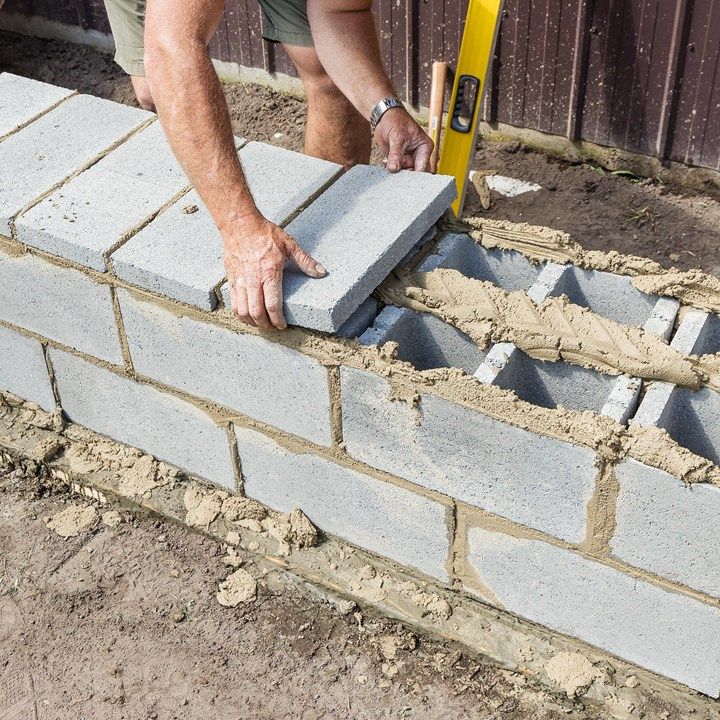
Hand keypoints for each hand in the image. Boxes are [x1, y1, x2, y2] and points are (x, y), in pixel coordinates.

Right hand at [223, 214, 325, 329]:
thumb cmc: (265, 233)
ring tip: (261, 323)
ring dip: (252, 322)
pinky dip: (240, 314)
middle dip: (266, 325)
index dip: (278, 320)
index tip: (283, 325)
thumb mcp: (289, 244)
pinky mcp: (231, 280)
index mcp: (269, 273)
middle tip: (273, 327)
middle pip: (257, 312)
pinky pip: (233, 304)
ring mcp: (240, 281)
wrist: (239, 224)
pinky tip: (248, 315)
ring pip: (242, 311)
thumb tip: (321, 272)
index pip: (272, 305)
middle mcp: (253, 280)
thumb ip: (305, 261)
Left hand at [374, 107, 435, 172]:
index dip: (415, 175)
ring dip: (398, 175)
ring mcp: (409, 159)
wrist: (384, 118)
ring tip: (391, 168)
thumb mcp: (397, 136)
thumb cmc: (396, 120)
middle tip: (397, 176)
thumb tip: (394, 168)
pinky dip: (392, 171)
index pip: (423, 167)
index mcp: (424, 147)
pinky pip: (397, 171)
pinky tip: (387, 166)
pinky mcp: (399, 161)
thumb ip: (396, 154)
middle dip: (406, 176)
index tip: (405, 178)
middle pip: (416, 173)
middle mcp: (418, 155)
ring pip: (406, 174)